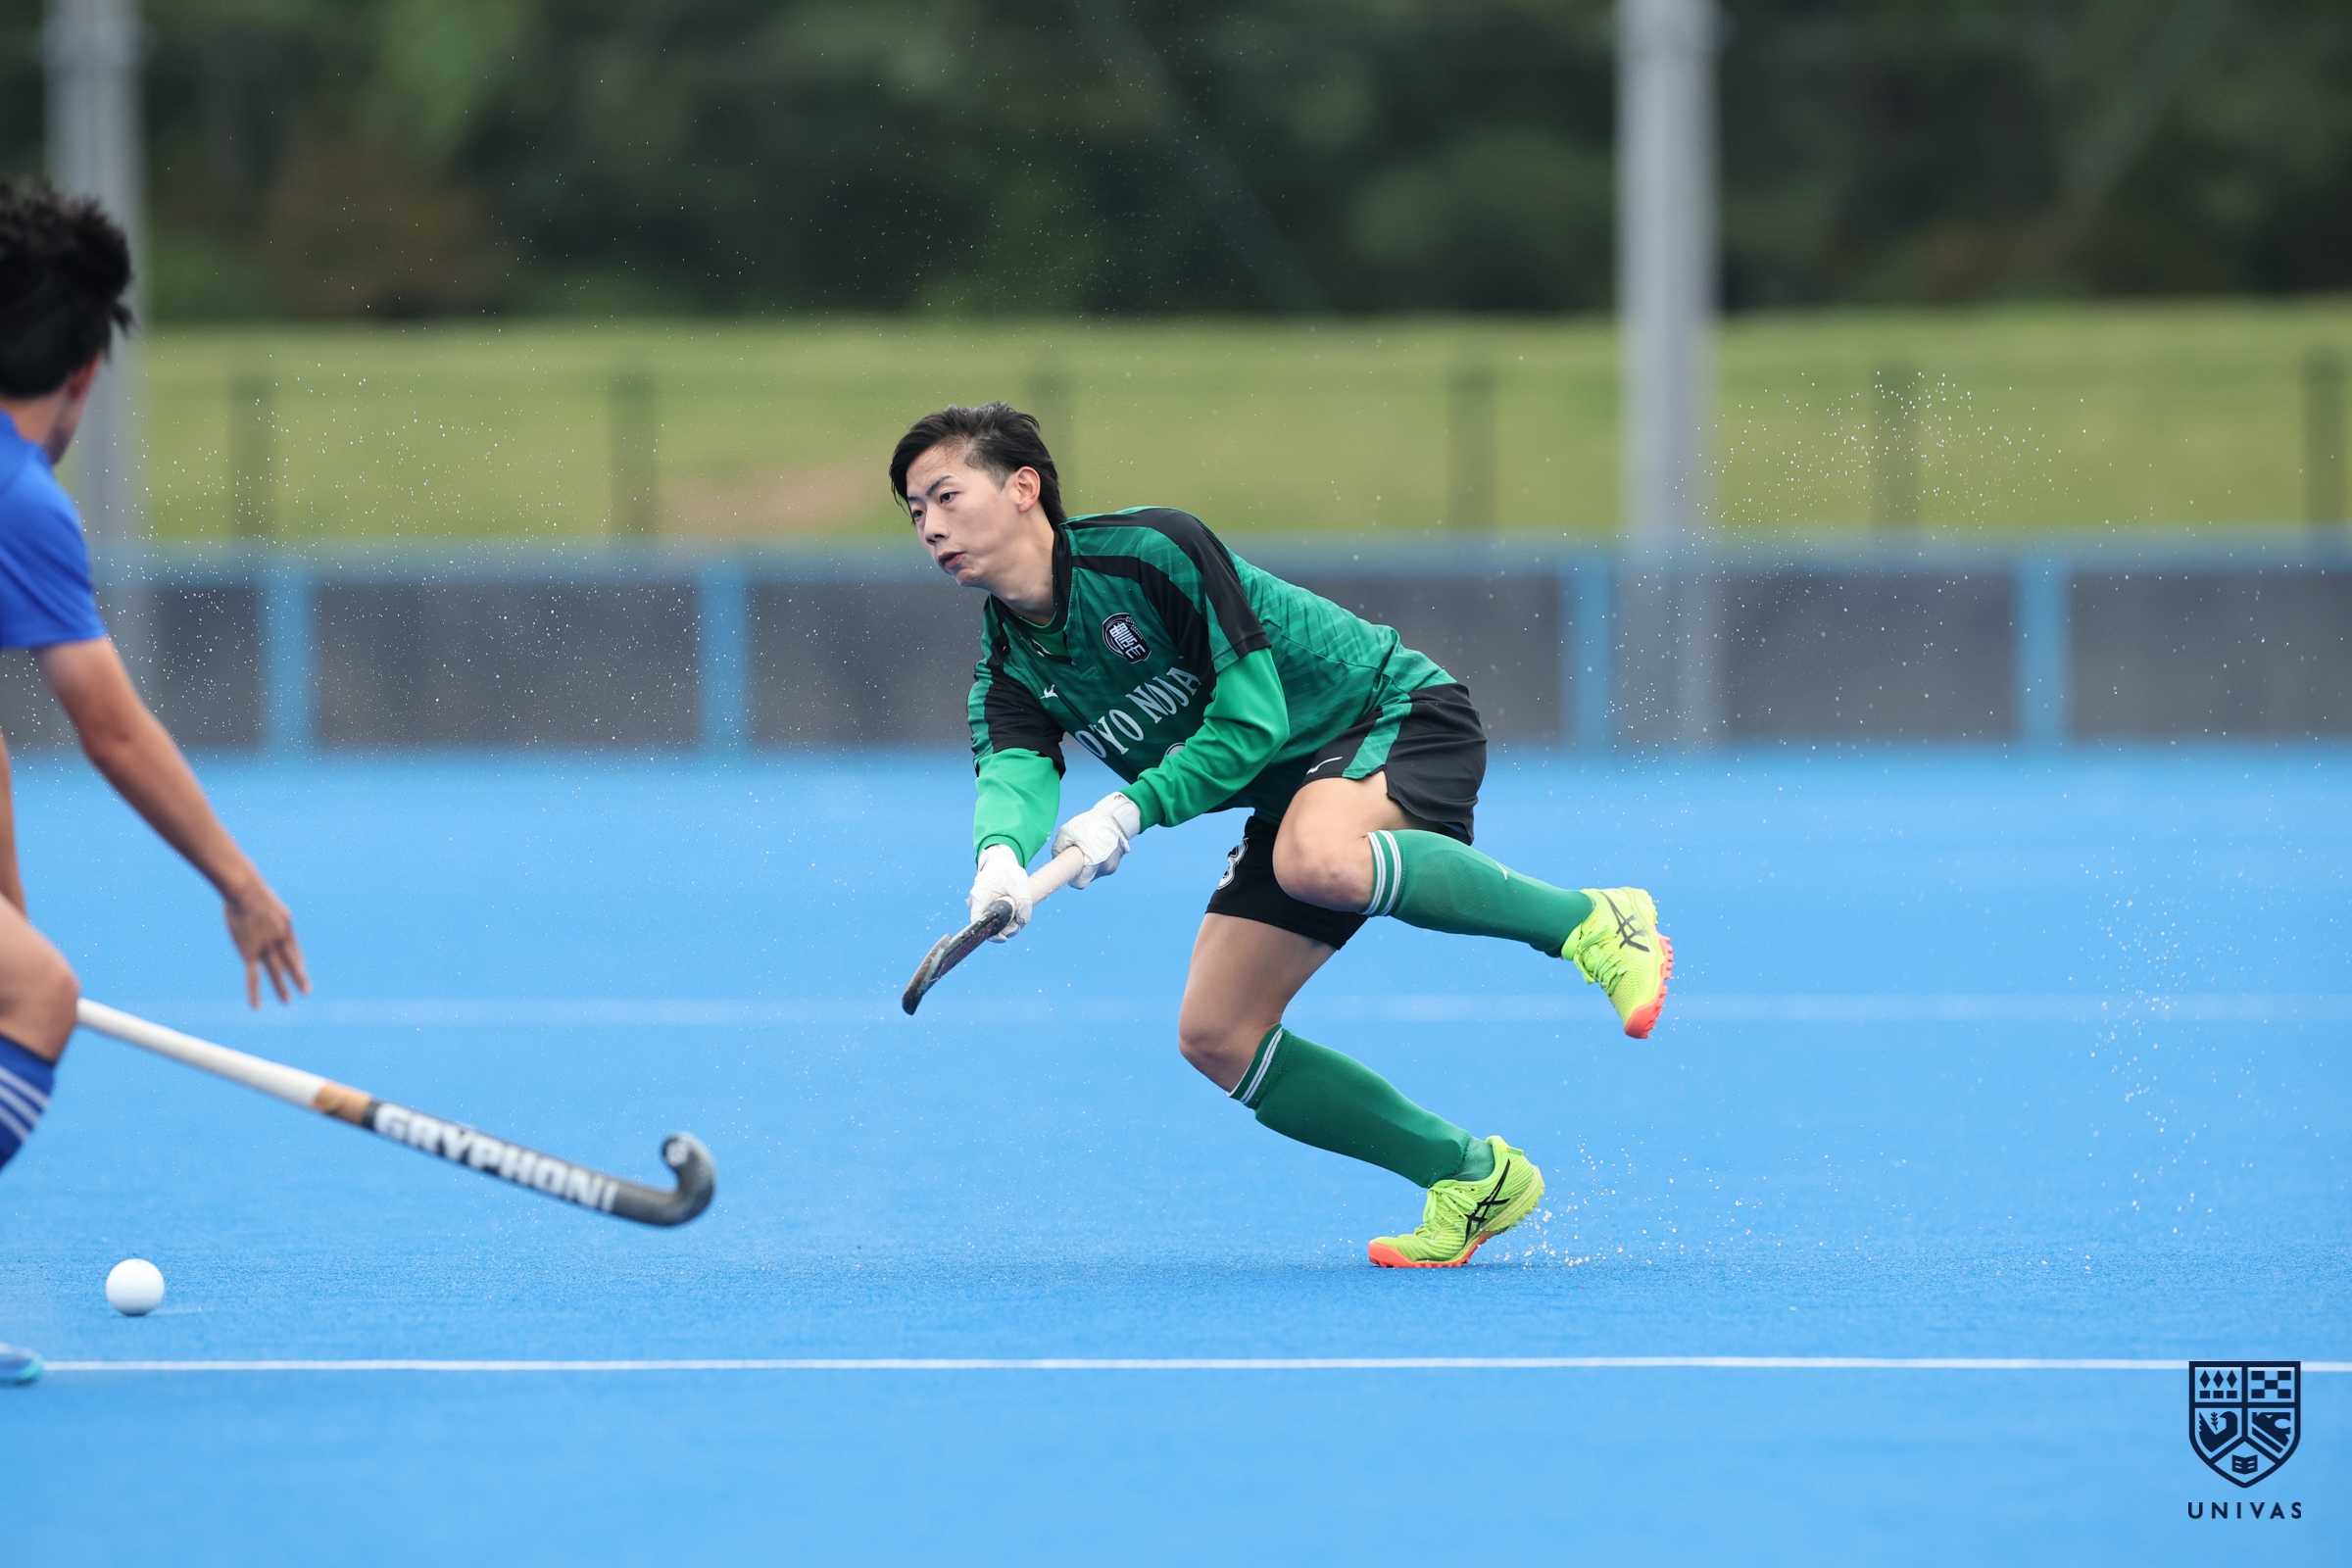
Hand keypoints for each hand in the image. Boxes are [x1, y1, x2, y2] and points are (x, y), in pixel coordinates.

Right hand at [223, 880, 310, 1006]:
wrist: (245, 890)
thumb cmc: (252, 891)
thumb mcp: (267, 902)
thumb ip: (268, 913)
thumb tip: (260, 913)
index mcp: (286, 926)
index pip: (293, 948)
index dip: (296, 960)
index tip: (300, 968)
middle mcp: (280, 939)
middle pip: (291, 962)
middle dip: (299, 977)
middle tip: (307, 991)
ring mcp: (266, 947)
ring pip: (275, 972)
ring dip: (281, 987)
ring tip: (287, 1001)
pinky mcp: (250, 953)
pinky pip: (253, 977)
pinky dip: (254, 993)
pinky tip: (256, 1006)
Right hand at [968, 844, 1033, 942]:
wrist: (1001, 860)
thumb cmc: (1008, 871)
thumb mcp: (1021, 886)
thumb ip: (1024, 905)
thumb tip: (1022, 922)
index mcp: (980, 900)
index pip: (979, 925)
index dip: (991, 935)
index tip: (1003, 937)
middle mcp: (975, 904)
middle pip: (988, 926)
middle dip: (1005, 928)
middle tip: (1018, 922)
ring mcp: (979, 904)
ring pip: (992, 921)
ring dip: (1006, 922)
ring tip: (1017, 911)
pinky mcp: (985, 904)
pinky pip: (993, 915)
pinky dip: (1004, 916)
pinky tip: (1013, 908)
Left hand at [1050, 792, 1141, 888]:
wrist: (1115, 817)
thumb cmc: (1091, 823)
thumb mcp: (1067, 831)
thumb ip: (1058, 848)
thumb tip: (1057, 857)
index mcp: (1094, 864)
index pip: (1080, 883)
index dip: (1072, 879)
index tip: (1069, 869)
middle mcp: (1105, 869)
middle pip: (1087, 877)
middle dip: (1081, 869)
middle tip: (1077, 854)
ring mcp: (1112, 866)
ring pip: (1095, 871)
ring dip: (1090, 864)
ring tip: (1088, 847)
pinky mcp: (1116, 861)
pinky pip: (1103, 865)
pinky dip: (1098, 859)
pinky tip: (1097, 846)